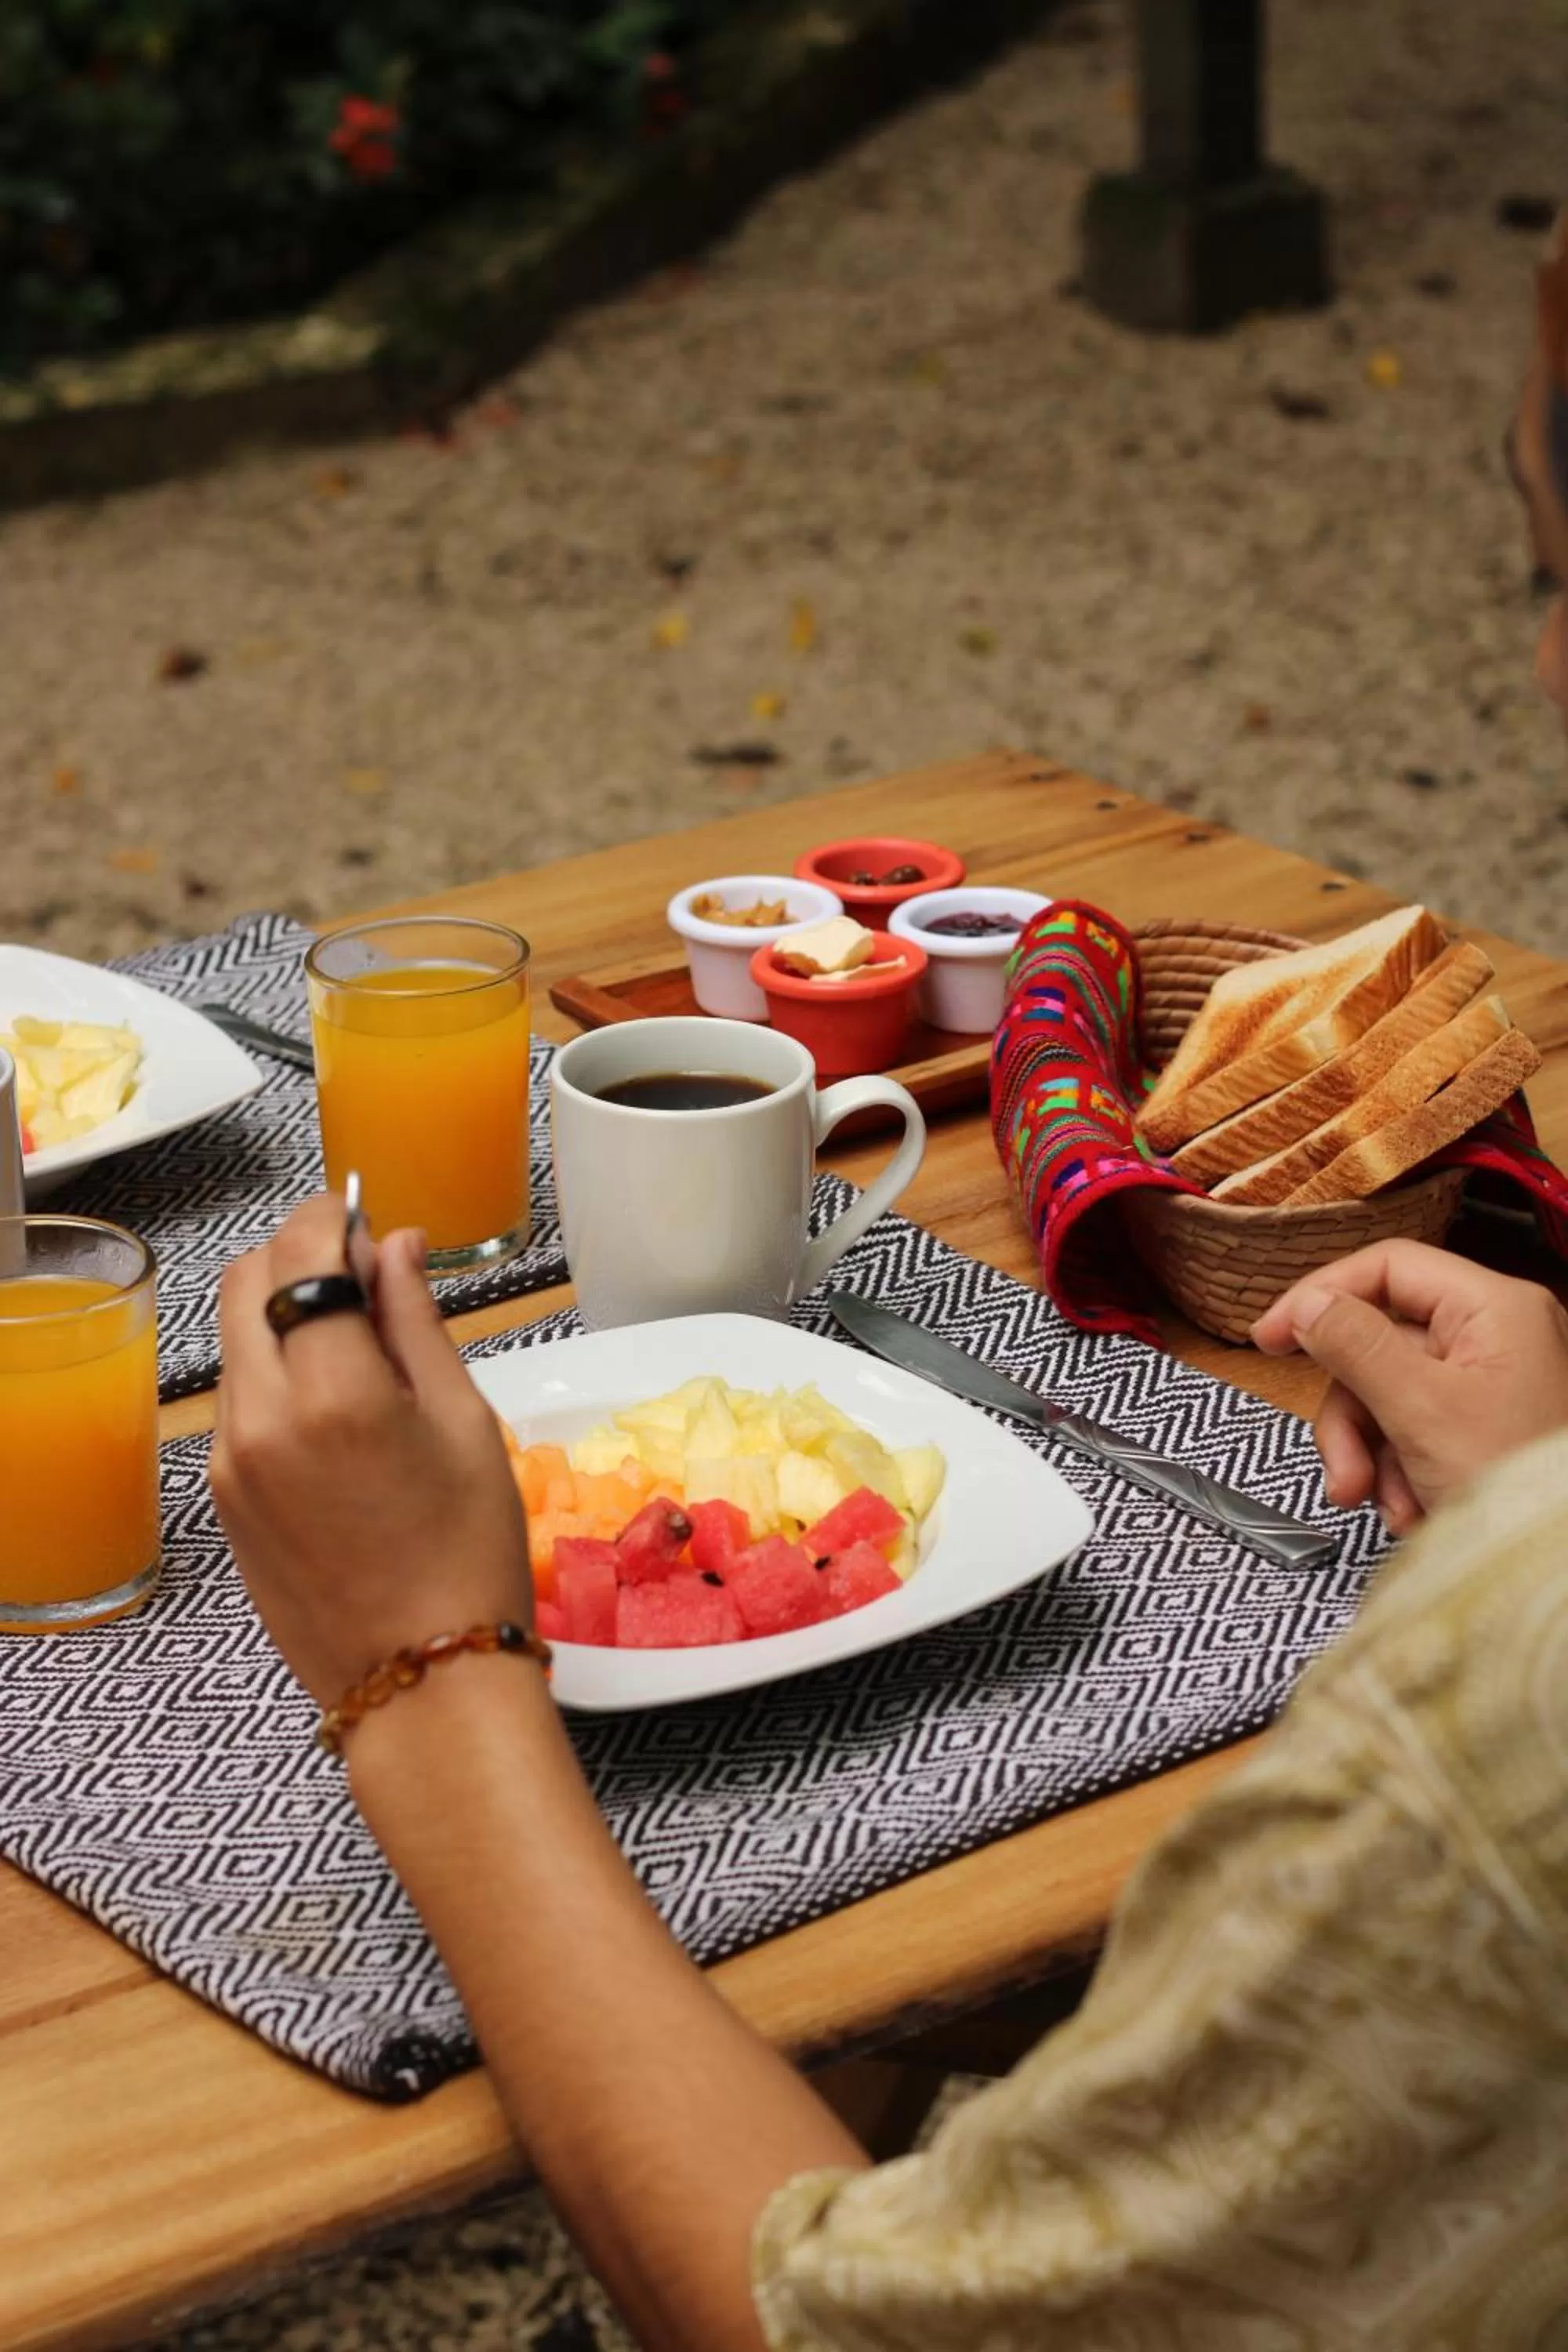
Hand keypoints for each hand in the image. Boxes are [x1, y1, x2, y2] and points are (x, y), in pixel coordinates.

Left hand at [211, 1195, 531, 1705]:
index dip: (334, 1219)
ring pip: (235, 1341)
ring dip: (282, 1315)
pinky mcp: (223, 1499)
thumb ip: (417, 1321)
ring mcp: (230, 1463)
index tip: (366, 1220)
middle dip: (297, 1256)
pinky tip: (334, 1407)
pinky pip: (235, 1403)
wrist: (422, 1680)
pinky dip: (273, 1374)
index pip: (302, 1253)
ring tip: (358, 1348)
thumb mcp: (465, 1422)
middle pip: (245, 1282)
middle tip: (360, 1273)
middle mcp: (261, 1419)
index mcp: (333, 1393)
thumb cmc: (467, 1556)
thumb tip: (394, 1246)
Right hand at [1252, 1240, 1567, 1533]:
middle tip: (1343, 1475)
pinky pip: (1412, 1432)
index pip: (1388, 1269)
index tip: (1268, 1336)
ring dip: (1371, 1456)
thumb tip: (1307, 1304)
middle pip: (1379, 1345)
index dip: (1321, 1296)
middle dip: (1352, 1416)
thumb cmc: (1518, 1486)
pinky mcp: (1481, 1427)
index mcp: (1493, 1309)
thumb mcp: (1422, 1411)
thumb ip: (1356, 1346)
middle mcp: (1494, 1337)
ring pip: (1387, 1396)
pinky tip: (1414, 1512)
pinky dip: (1399, 1473)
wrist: (1559, 1574)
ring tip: (1389, 1506)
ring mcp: (1489, 1385)